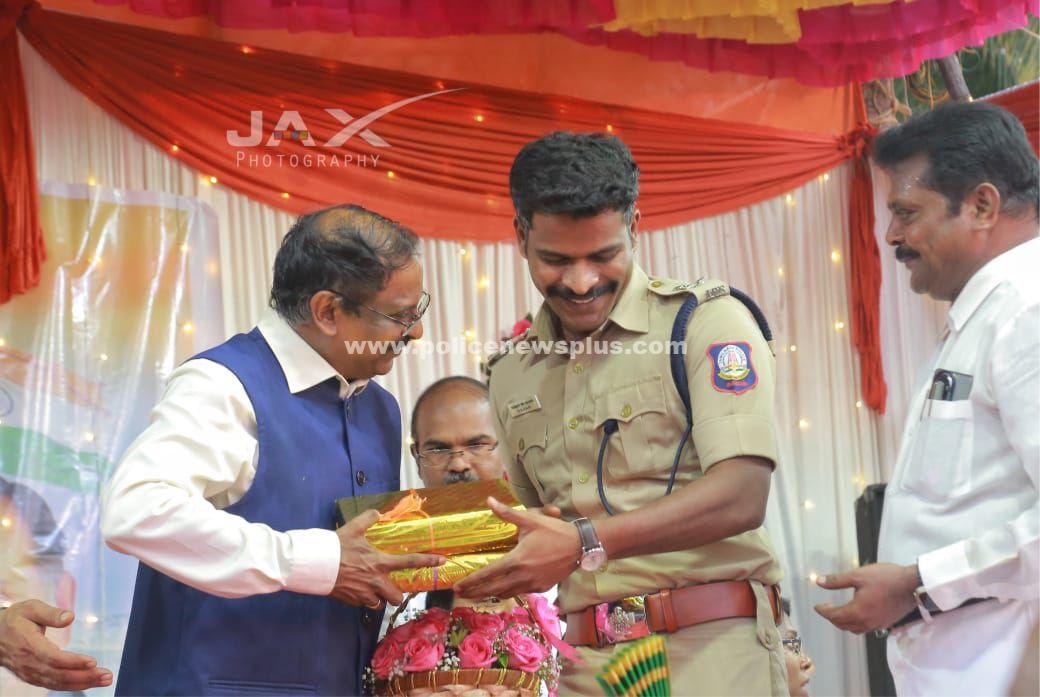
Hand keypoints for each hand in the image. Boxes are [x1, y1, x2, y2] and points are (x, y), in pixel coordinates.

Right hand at [0, 600, 111, 690]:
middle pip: (58, 674)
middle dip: (84, 676)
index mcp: (28, 644)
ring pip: (57, 682)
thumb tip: (70, 617)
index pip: (52, 658)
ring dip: (83, 683)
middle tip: (107, 675)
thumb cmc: (15, 619)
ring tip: (105, 680)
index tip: (92, 662)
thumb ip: (50, 613)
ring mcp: (30, 672)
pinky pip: (53, 684)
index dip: (72, 662)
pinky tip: (89, 683)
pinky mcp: (33, 677)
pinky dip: (72, 686)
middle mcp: (29, 663)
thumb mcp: (30, 608)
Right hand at [330, 509, 445, 607]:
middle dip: (397, 594)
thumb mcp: (354, 528)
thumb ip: (369, 518)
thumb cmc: (336, 546)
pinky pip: (366, 605)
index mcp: (380, 562)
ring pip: (381, 604)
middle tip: (391, 586)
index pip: (410, 562)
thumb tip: (378, 513)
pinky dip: (365, 600)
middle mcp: (376, 581)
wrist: (316, 564)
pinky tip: (359, 590)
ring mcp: (364, 593)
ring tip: (373, 589)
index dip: (428, 561)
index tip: (442, 561)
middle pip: (398, 597)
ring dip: (380, 598)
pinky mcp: (353, 600)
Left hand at [454, 497, 580, 599]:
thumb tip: (489, 501)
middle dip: (476, 592)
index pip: (489, 573)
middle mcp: (523, 575)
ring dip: (492, 594)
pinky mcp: (542, 587)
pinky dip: (510, 591)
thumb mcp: (531, 520)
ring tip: (479, 594)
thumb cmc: (555, 531)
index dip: (472, 581)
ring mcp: (534, 584)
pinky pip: (521, 592)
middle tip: (462, 594)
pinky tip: (504, 589)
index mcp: (517, 560)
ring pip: (507, 593)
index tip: (458, 586)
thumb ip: (507, 513)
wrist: (581, 546)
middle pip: (494, 589)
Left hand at [813, 563, 919, 633]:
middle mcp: (867, 622)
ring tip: (840, 612)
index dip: (823, 611)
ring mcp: (878, 624)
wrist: (913, 585)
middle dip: (832, 618)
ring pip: (855, 629)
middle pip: (843, 625)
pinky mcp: (886, 623)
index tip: (817, 607)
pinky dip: (857, 624)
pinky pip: (866, 628)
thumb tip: (819, 582)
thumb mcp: (858, 575)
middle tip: (826, 608)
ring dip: (844, 623)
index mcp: (857, 612)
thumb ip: (837, 580)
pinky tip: (858, 614)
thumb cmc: (886, 578)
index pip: (834, 615)